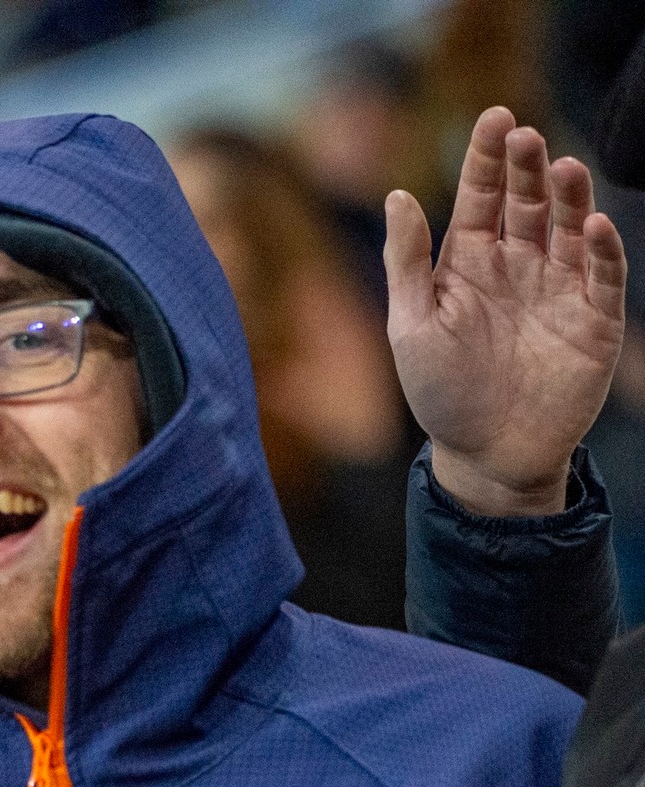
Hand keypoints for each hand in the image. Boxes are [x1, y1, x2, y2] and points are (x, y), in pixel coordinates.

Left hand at [385, 106, 627, 516]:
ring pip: (567, 229)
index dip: (487, 158)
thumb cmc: (440, 392)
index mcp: (470, 264)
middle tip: (525, 136)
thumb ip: (407, 262)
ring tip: (562, 166)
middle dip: (527, 168)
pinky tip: (591, 226)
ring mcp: (559, 290)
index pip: (481, 198)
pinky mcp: (594, 320)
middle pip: (527, 204)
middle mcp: (518, 267)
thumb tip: (397, 196)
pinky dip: (600, 251)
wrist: (486, 455)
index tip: (494, 117)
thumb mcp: (412, 325)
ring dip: (568, 197)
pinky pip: (602, 277)